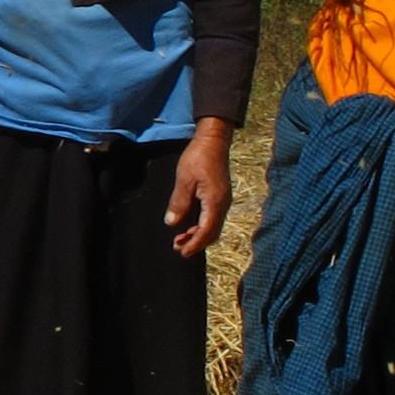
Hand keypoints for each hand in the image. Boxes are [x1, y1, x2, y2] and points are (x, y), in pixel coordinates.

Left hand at [164, 118, 231, 257]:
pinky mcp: (220, 196)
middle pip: (212, 232)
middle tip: (178, 248)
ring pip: (213, 226)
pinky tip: (189, 225)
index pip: (206, 231)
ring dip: (198, 235)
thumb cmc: (198, 157)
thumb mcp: (184, 180)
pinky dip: (202, 225)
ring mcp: (223, 201)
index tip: (181, 252)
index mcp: (215, 202)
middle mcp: (222, 204)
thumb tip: (172, 223)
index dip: (194, 244)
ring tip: (180, 239)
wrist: (213, 142)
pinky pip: (213, 218)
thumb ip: (179, 203)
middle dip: (196, 243)